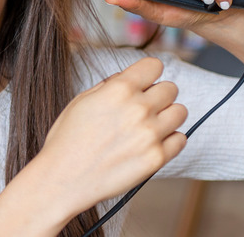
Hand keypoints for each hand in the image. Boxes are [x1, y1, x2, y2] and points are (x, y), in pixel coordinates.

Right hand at [36, 57, 186, 216]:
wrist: (63, 178)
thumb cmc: (67, 139)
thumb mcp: (81, 100)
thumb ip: (109, 85)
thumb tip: (128, 78)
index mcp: (119, 90)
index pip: (154, 65)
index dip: (148, 73)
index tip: (144, 82)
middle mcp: (138, 108)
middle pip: (171, 88)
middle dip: (158, 95)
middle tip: (143, 108)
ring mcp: (150, 134)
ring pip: (180, 112)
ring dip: (167, 116)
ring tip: (149, 126)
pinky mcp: (156, 158)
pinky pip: (181, 139)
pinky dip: (170, 140)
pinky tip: (151, 143)